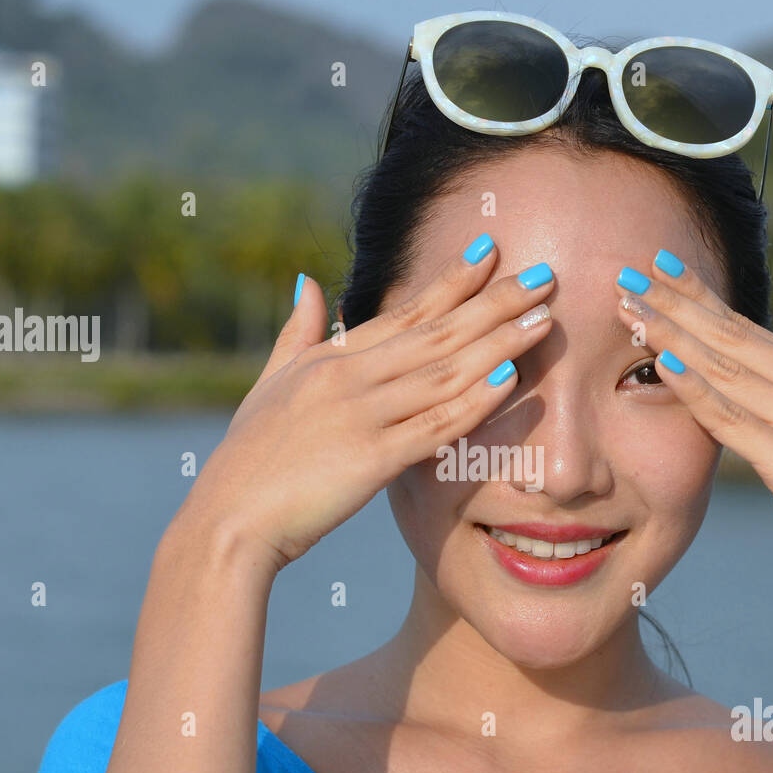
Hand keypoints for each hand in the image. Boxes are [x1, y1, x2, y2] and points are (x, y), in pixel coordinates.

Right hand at [177, 241, 555, 579]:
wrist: (227, 521)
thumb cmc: (249, 460)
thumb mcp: (269, 384)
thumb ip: (297, 333)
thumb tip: (309, 282)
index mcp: (330, 359)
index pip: (405, 311)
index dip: (452, 281)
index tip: (492, 250)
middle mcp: (348, 377)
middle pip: (436, 332)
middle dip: (494, 302)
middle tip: (544, 274)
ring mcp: (360, 416)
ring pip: (443, 371)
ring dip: (498, 342)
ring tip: (544, 317)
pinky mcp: (370, 460)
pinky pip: (433, 425)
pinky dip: (473, 401)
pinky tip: (508, 378)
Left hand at [613, 257, 772, 589]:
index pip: (747, 327)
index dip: (700, 295)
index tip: (657, 265)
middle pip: (731, 338)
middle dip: (675, 304)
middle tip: (627, 275)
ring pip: (726, 370)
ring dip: (673, 337)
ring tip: (630, 309)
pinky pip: (733, 420)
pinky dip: (697, 390)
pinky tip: (663, 364)